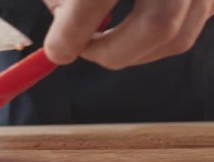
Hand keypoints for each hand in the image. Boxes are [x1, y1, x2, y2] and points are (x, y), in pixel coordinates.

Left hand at [43, 0, 213, 69]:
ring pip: (178, 35)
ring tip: (108, 43)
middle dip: (112, 53)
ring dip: (136, 51)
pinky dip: (158, 39)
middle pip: (156, 25)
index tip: (55, 52)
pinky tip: (136, 30)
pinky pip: (190, 26)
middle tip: (84, 51)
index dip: (71, 34)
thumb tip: (62, 24)